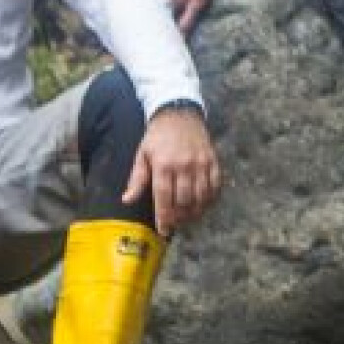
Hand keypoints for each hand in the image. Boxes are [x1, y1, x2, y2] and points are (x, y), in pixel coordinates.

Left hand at [128, 104, 221, 235]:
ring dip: (196, 211)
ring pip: (201, 196)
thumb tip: (127, 200)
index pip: (164, 197)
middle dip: (180, 217)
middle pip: (184, 200)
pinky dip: (211, 198)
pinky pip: (215, 185)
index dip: (164, 217)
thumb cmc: (157, 137)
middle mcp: (184, 165)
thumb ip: (137, 179)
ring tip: (189, 218)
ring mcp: (201, 163)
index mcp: (163, 165)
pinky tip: (204, 204)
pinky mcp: (213, 161)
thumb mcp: (142, 155)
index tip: (163, 230)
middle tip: (176, 224)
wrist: (179, 114)